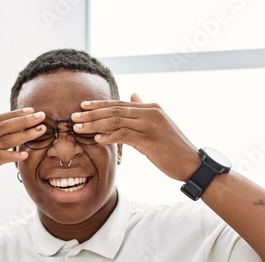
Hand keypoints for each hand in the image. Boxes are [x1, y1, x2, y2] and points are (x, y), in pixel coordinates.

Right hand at [0, 108, 46, 217]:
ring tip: (40, 131)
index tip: (31, 111)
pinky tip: (25, 155)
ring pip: (3, 139)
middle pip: (2, 126)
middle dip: (24, 119)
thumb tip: (7, 148)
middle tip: (42, 116)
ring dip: (24, 134)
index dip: (14, 114)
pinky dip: (13, 155)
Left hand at [71, 93, 199, 181]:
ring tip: (78, 127)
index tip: (83, 106)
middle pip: (115, 110)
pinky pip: (124, 135)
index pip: (120, 104)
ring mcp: (150, 124)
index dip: (100, 105)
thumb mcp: (158, 125)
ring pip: (116, 121)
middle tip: (74, 116)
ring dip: (95, 124)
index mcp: (151, 107)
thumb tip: (134, 95)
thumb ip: (143, 110)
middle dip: (92, 113)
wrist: (190, 163)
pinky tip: (96, 140)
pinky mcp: (149, 139)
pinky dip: (108, 136)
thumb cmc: (173, 148)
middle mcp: (150, 112)